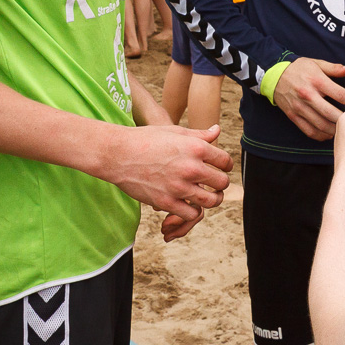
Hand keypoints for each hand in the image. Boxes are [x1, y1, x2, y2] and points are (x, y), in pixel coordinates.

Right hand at [98, 124, 232, 241]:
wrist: (118, 154)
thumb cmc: (145, 139)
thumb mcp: (174, 131)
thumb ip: (199, 134)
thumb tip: (217, 130)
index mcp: (195, 147)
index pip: (225, 161)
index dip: (226, 165)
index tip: (222, 168)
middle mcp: (190, 167)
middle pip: (222, 182)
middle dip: (221, 184)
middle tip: (216, 184)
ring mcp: (179, 186)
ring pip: (211, 201)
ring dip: (212, 200)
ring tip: (208, 197)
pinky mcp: (166, 201)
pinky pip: (191, 213)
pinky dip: (193, 211)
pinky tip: (189, 204)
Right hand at [272, 58, 344, 139]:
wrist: (274, 75)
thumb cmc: (299, 68)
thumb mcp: (317, 63)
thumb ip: (335, 69)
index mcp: (317, 81)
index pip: (340, 95)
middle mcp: (308, 96)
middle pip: (332, 113)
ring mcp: (300, 108)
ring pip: (321, 125)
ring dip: (335, 130)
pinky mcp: (293, 116)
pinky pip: (309, 130)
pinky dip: (321, 135)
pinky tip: (329, 135)